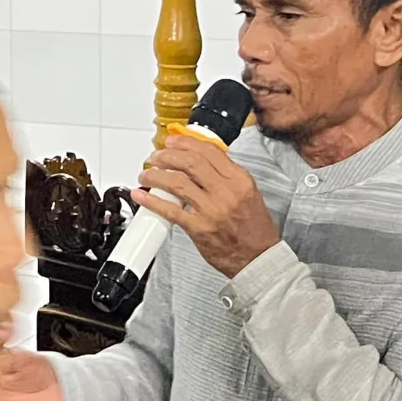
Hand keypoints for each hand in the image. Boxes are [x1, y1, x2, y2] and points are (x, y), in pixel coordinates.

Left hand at [136, 133, 280, 280]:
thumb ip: (225, 176)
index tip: (173, 142)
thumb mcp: (248, 193)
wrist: (259, 258)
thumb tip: (198, 161)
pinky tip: (142, 196)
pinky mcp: (199, 228)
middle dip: (167, 156)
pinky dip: (152, 201)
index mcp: (239, 180)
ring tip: (146, 174)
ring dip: (155, 176)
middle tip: (156, 157)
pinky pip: (170, 210)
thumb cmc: (254, 228)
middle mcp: (226, 191)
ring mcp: (211, 210)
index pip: (209, 151)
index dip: (185, 143)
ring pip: (176, 182)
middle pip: (189, 162)